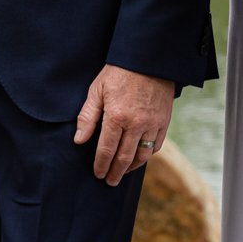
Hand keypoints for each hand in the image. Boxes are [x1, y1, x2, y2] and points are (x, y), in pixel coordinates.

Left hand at [73, 64, 174, 185]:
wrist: (147, 60)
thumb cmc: (118, 73)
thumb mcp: (96, 90)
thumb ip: (88, 117)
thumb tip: (79, 140)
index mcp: (116, 117)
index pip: (106, 149)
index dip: (101, 165)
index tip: (97, 174)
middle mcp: (136, 124)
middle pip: (124, 157)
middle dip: (115, 172)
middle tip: (109, 181)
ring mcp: (152, 124)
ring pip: (142, 155)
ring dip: (132, 168)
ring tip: (123, 173)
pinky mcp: (164, 122)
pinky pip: (156, 145)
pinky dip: (147, 155)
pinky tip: (139, 158)